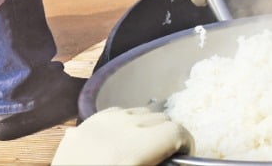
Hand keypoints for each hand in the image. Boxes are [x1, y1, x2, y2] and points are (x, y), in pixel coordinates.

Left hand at [52, 107, 192, 165]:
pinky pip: (117, 112)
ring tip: (141, 147)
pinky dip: (126, 122)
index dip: (185, 143)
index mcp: (133, 150)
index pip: (175, 131)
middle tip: (162, 156)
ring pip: (141, 111)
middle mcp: (118, 129)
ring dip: (147, 127)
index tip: (183, 156)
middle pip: (161, 118)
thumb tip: (177, 160)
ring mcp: (99, 123)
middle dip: (167, 136)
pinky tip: (121, 140)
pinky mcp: (85, 124)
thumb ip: (158, 163)